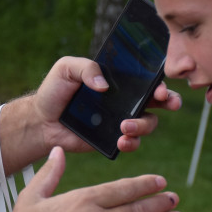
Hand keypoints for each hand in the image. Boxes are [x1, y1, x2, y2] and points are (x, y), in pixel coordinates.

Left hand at [33, 56, 182, 153]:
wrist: (41, 121)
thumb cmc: (54, 90)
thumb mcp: (66, 69)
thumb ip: (86, 68)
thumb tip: (104, 84)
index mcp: (118, 80)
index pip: (146, 78)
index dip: (160, 81)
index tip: (160, 88)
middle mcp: (125, 99)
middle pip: (158, 100)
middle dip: (170, 101)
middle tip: (166, 102)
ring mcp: (121, 120)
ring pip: (149, 123)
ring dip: (144, 125)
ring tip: (125, 126)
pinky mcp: (113, 139)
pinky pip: (132, 142)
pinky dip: (132, 142)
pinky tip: (121, 141)